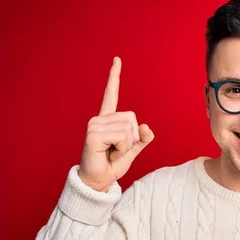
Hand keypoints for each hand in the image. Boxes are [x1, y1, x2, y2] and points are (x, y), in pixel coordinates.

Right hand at [78, 57, 154, 191]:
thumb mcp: (133, 150)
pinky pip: (122, 137)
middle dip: (132, 138)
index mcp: (108, 119)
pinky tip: (109, 153)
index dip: (114, 77)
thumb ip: (142, 139)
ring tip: (113, 152)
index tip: (117, 59)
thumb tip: (147, 127)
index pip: (110, 94)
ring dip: (127, 145)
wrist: (99, 180)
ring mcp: (94, 125)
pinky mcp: (93, 135)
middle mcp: (99, 119)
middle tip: (118, 149)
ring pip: (128, 129)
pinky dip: (122, 149)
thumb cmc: (113, 164)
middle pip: (132, 118)